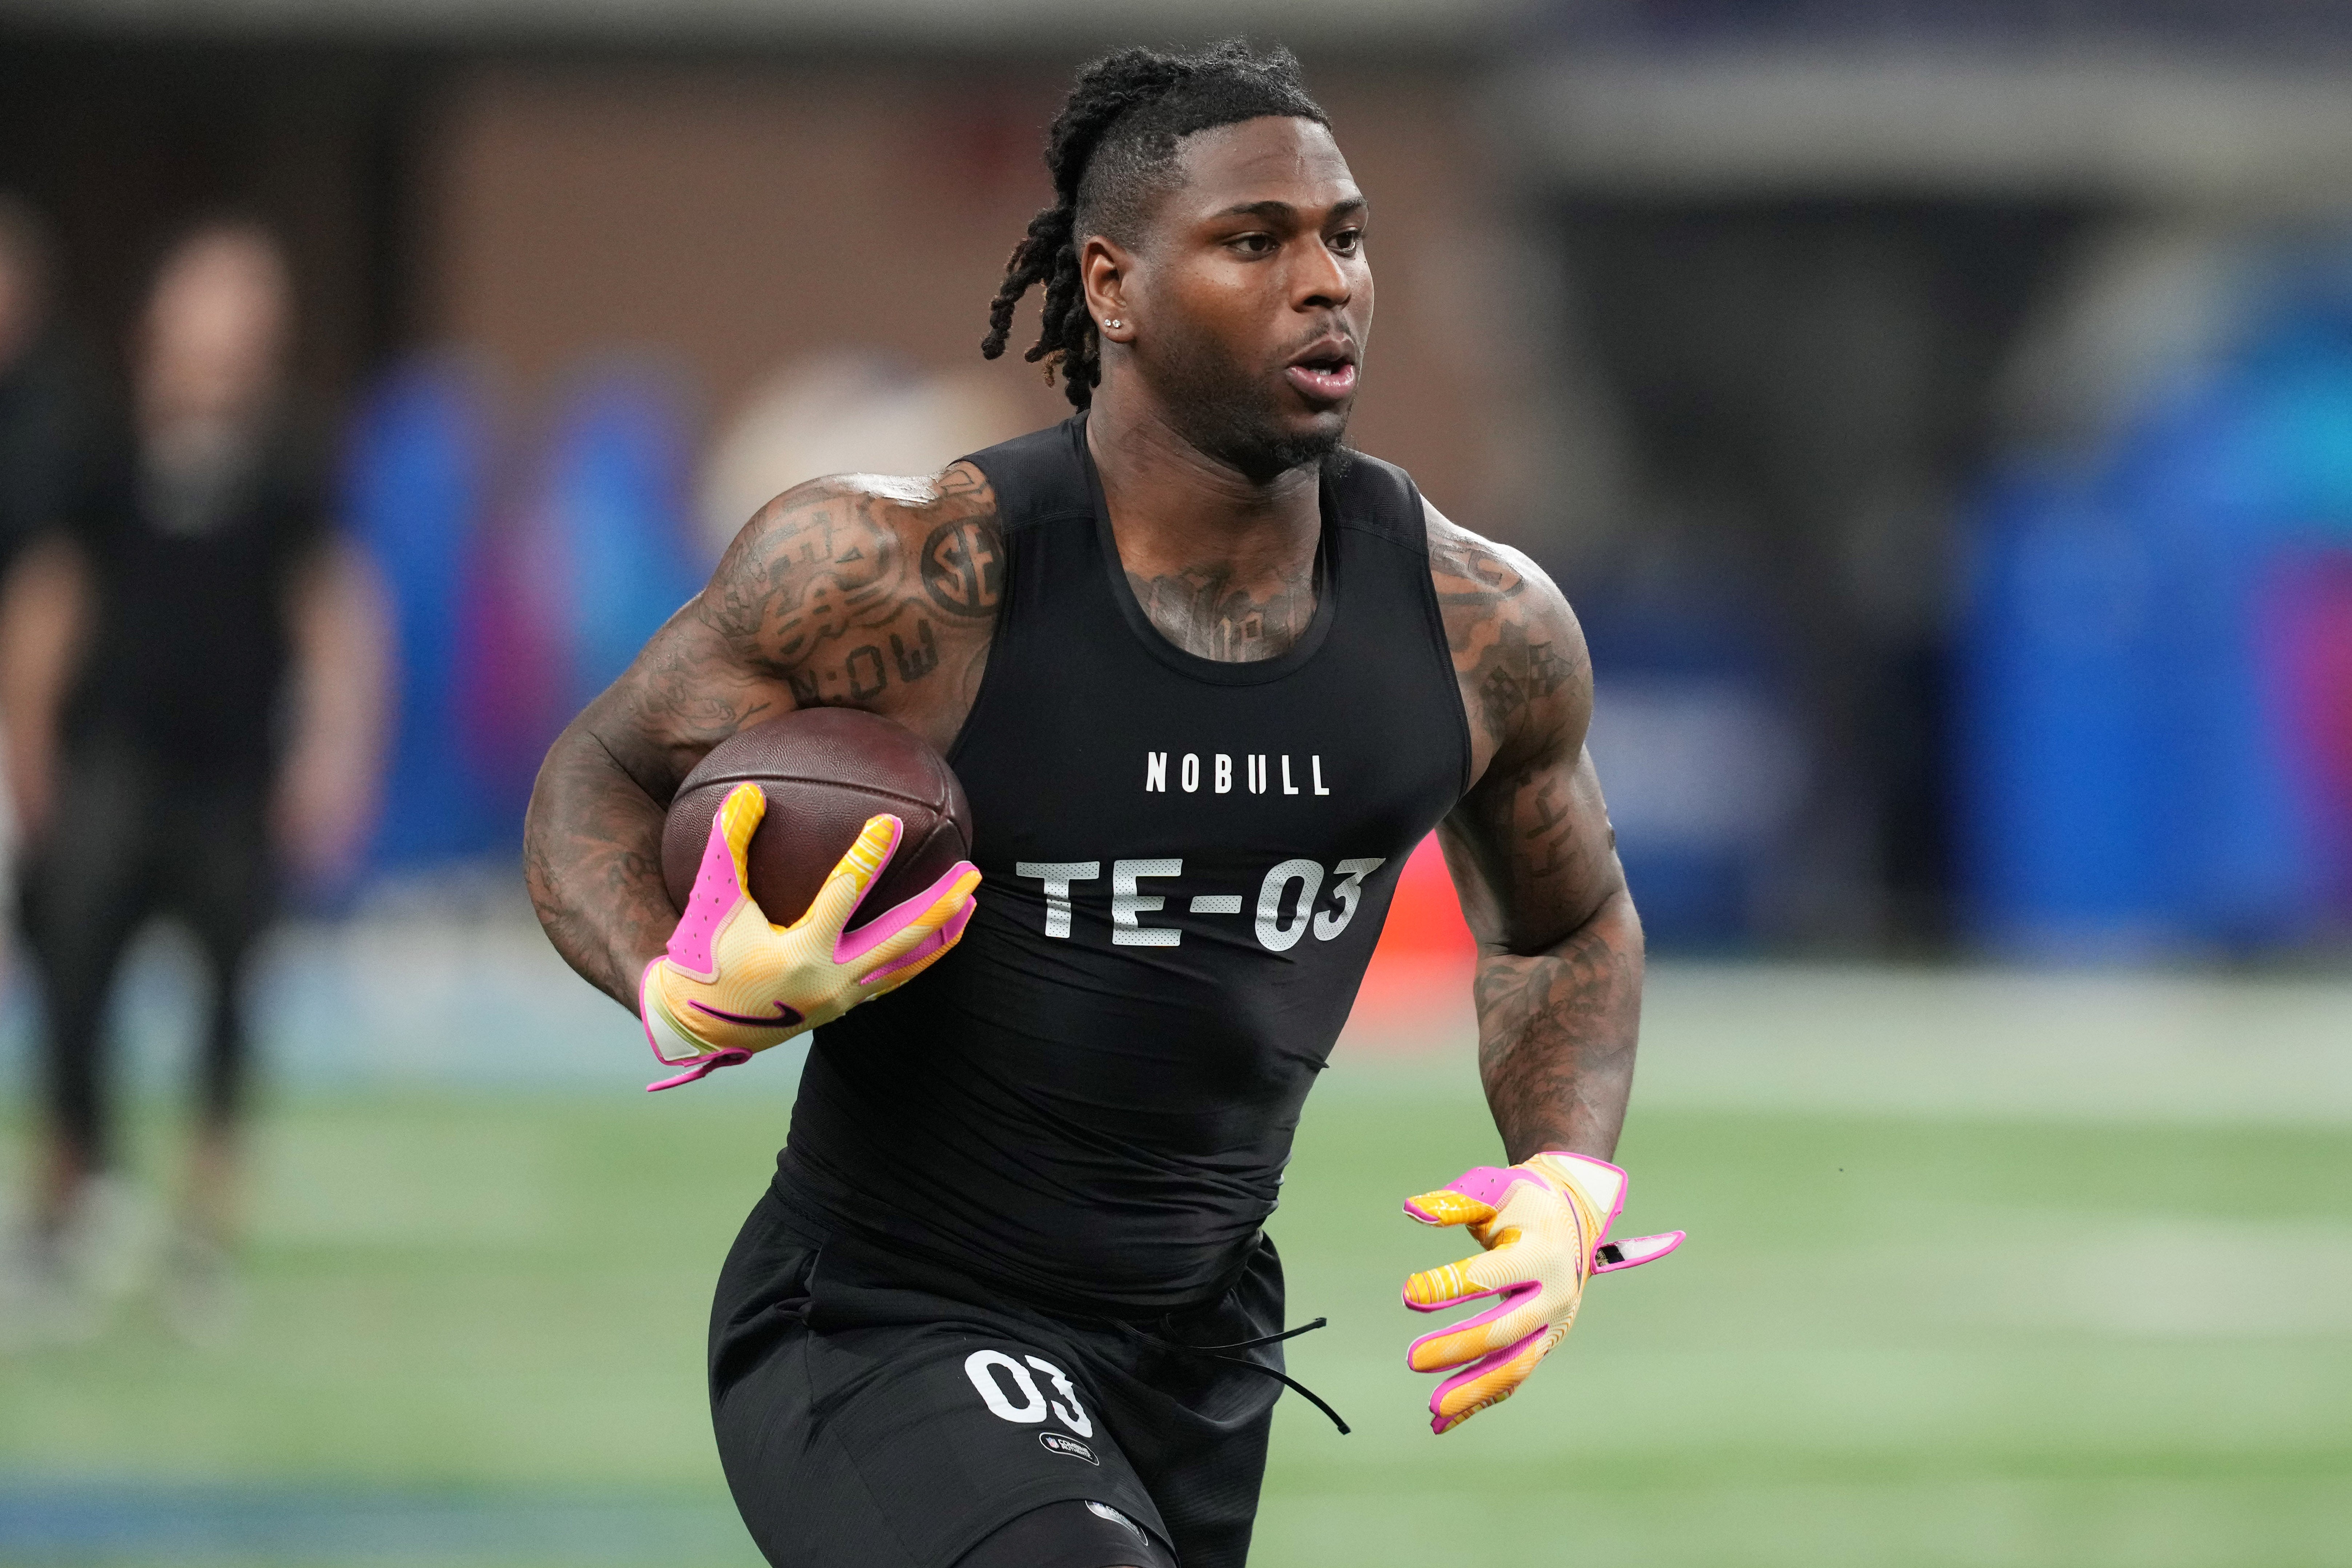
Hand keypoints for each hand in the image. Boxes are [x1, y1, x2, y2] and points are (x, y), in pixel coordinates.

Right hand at [639, 782, 979, 1090]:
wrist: (698, 1027)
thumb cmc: (701, 959)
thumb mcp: (710, 901)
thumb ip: (728, 846)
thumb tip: (748, 790)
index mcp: (799, 953)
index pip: (843, 896)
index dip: (868, 857)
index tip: (890, 821)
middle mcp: (831, 980)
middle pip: (901, 939)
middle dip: (940, 905)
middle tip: (972, 871)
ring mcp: (843, 998)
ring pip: (906, 964)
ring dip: (941, 934)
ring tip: (971, 904)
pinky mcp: (844, 1007)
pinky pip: (893, 979)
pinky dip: (918, 957)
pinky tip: (935, 936)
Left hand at [1400, 1152, 1681, 1432]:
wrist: (1572, 1214)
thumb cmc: (1521, 1200)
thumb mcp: (1493, 1189)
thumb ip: (1455, 1201)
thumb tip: (1412, 1210)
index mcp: (1539, 1254)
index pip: (1491, 1277)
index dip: (1449, 1286)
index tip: (1408, 1295)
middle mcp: (1552, 1295)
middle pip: (1505, 1330)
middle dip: (1459, 1348)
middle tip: (1412, 1359)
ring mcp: (1551, 1325)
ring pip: (1514, 1366)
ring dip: (1473, 1389)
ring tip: (1431, 1408)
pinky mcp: (1543, 1342)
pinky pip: (1512, 1376)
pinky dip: (1480, 1399)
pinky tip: (1443, 1420)